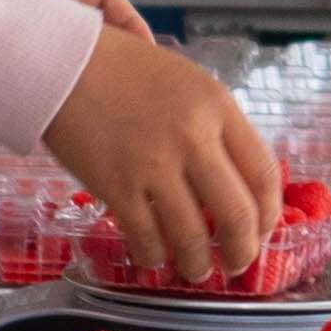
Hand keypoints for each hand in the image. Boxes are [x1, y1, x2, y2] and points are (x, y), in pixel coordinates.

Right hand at [42, 24, 281, 285]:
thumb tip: (233, 175)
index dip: (269, 212)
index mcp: (217, 106)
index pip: (263, 172)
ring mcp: (154, 164)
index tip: (263, 228)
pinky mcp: (116, 186)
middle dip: (243, 250)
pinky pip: (146, 238)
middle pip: (237, 214)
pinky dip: (154, 257)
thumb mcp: (186, 81)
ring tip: (195, 269)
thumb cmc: (123, 67)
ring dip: (197, 264)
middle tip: (237, 262)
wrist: (61, 61)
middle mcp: (193, 137)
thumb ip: (213, 123)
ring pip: (193, 236)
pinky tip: (154, 258)